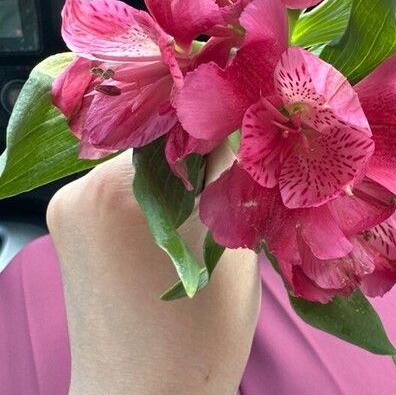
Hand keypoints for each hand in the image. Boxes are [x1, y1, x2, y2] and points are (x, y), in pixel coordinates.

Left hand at [47, 143, 260, 394]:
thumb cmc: (198, 340)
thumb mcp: (235, 253)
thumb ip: (234, 184)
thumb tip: (242, 134)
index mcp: (120, 192)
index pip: (189, 131)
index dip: (228, 135)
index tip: (252, 147)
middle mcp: (81, 189)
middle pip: (162, 143)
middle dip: (200, 156)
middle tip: (230, 183)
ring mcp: (68, 205)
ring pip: (143, 161)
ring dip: (176, 175)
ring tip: (201, 211)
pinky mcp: (68, 221)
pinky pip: (122, 184)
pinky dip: (152, 192)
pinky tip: (174, 223)